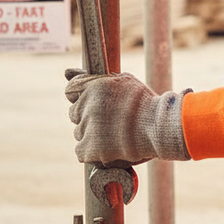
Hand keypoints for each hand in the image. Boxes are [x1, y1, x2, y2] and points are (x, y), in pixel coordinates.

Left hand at [64, 70, 191, 164]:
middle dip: (88, 116)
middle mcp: (88, 105)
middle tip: (109, 121)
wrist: (158, 128)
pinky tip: (106, 147)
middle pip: (75, 113)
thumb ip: (94, 77)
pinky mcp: (89, 148)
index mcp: (94, 86)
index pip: (71, 91)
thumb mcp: (123, 80)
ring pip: (79, 132)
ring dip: (90, 134)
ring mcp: (88, 127)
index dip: (82, 98)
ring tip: (112, 135)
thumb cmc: (144, 103)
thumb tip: (66, 72)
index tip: (95, 105)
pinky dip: (91, 151)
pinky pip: (80, 150)